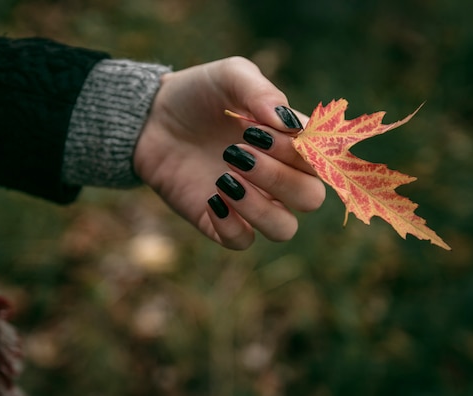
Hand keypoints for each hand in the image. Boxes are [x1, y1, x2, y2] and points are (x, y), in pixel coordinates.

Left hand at [134, 57, 324, 249]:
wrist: (150, 117)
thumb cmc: (198, 93)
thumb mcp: (230, 76)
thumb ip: (262, 92)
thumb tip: (289, 124)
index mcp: (290, 145)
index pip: (321, 162)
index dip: (299, 151)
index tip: (256, 128)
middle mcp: (277, 178)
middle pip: (310, 198)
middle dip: (278, 177)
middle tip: (236, 151)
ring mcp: (250, 203)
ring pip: (284, 229)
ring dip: (260, 207)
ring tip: (225, 176)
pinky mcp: (218, 221)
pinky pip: (241, 242)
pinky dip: (231, 225)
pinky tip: (211, 197)